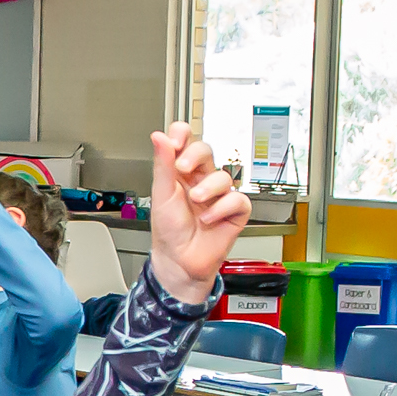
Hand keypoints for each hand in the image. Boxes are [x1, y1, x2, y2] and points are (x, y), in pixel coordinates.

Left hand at [147, 123, 248, 302]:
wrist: (178, 261)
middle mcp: (201, 180)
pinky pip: (237, 200)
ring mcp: (218, 195)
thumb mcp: (161, 194)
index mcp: (181, 172)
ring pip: (223, 175)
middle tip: (182, 169)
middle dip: (195, 156)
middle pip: (206, 150)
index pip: (185, 141)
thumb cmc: (169, 230)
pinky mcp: (234, 211)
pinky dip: (222, 208)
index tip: (175, 141)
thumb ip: (162, 164)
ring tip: (195, 201)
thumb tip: (159, 137)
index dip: (182, 134)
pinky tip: (208, 218)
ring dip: (208, 188)